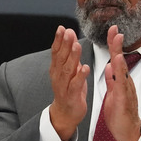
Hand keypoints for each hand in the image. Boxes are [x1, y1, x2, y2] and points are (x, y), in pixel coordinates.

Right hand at [48, 26, 89, 140]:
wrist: (65, 113)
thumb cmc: (68, 90)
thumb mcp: (68, 71)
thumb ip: (69, 56)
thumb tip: (71, 39)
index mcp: (57, 69)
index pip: (56, 51)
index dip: (59, 40)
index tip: (62, 28)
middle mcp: (58, 76)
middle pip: (61, 58)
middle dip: (65, 44)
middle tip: (69, 32)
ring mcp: (63, 86)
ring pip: (67, 69)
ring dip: (72, 57)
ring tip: (77, 45)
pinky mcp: (71, 95)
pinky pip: (75, 84)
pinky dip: (80, 76)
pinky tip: (84, 67)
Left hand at [102, 25, 140, 140]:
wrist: (128, 133)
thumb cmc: (120, 114)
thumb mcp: (114, 93)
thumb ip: (112, 79)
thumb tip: (110, 64)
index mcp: (120, 80)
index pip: (116, 59)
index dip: (113, 45)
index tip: (111, 30)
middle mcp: (125, 82)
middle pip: (120, 60)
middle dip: (117, 44)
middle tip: (114, 29)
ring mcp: (126, 90)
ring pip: (122, 70)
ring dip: (119, 54)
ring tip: (116, 40)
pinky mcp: (124, 99)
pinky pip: (121, 85)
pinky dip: (118, 74)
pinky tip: (115, 65)